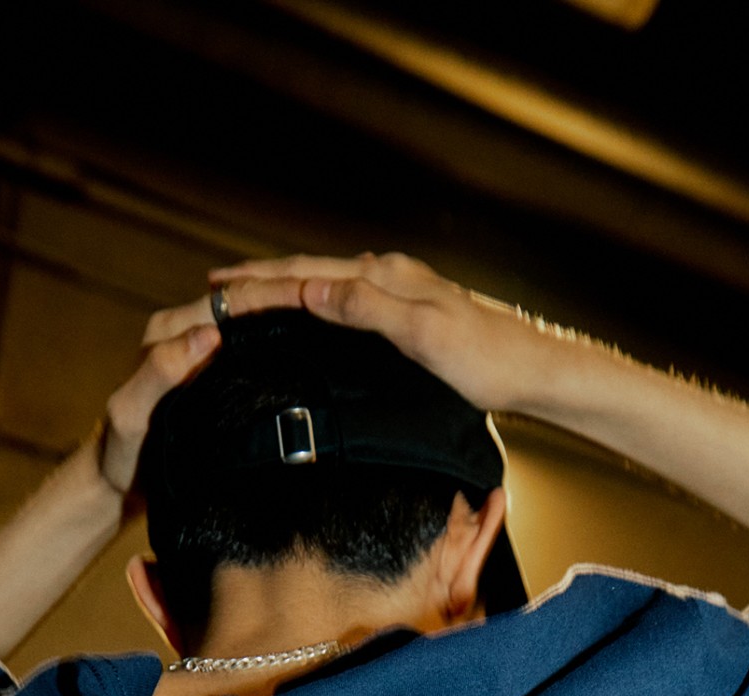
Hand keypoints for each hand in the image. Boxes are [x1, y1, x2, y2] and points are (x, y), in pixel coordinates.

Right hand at [208, 251, 578, 415]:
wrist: (534, 371)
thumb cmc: (485, 361)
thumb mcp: (423, 337)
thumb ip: (366, 310)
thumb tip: (311, 293)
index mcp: (384, 278)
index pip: (305, 277)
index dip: (257, 284)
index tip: (215, 289)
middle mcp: (388, 276)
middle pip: (309, 273)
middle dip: (259, 279)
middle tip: (214, 286)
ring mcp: (399, 291)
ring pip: (325, 284)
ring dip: (283, 287)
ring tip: (248, 295)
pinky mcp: (409, 311)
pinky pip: (345, 300)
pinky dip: (314, 302)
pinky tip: (309, 312)